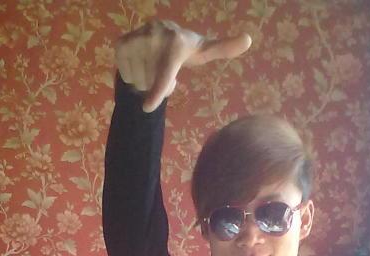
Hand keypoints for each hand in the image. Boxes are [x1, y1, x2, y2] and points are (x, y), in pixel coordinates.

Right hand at [114, 19, 251, 112]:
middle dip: (157, 85)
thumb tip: (248, 39)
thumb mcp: (203, 51)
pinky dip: (131, 74)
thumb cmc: (185, 49)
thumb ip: (224, 48)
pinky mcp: (121, 44)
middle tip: (164, 70)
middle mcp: (155, 36)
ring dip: (145, 80)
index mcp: (177, 42)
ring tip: (153, 65)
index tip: (148, 108)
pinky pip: (124, 74)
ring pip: (137, 81)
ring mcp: (136, 39)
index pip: (165, 74)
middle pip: (151, 85)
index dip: (157, 91)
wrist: (162, 33)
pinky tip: (140, 62)